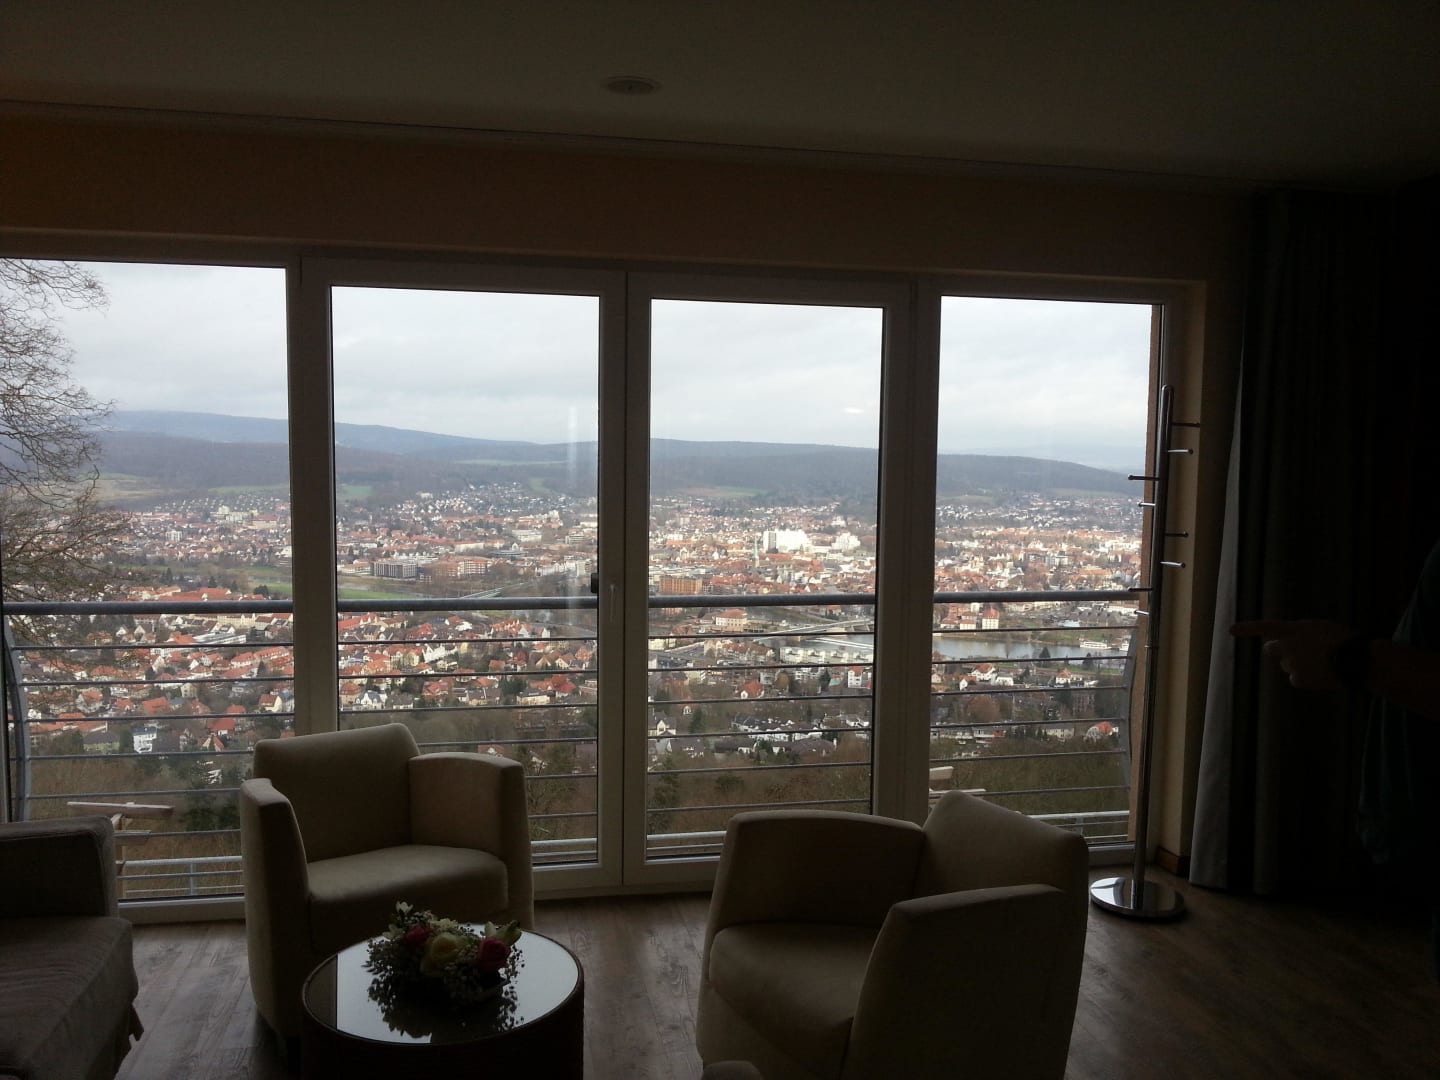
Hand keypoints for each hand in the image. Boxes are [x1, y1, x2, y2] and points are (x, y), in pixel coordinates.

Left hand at [1231, 619, 1354, 690]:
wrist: (1356, 660)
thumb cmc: (1345, 641)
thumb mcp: (1322, 628)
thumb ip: (1301, 633)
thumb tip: (1292, 642)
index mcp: (1295, 629)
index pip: (1266, 626)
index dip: (1247, 628)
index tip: (1231, 630)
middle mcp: (1287, 646)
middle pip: (1271, 649)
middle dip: (1280, 651)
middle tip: (1300, 652)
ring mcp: (1290, 663)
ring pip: (1289, 666)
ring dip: (1300, 665)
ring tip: (1323, 663)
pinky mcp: (1296, 679)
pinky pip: (1297, 679)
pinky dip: (1308, 678)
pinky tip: (1323, 674)